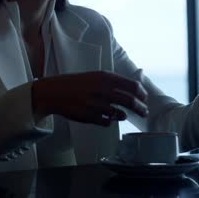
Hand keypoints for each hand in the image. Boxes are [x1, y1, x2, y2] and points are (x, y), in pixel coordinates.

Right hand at [32, 71, 148, 126]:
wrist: (54, 92)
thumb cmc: (74, 83)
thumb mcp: (94, 76)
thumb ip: (112, 82)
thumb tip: (132, 90)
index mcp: (105, 77)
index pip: (133, 86)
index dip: (142, 94)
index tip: (144, 98)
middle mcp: (102, 90)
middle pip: (131, 101)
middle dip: (141, 108)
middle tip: (143, 111)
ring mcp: (96, 104)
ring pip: (120, 114)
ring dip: (123, 115)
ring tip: (121, 114)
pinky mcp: (90, 116)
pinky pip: (107, 122)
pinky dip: (108, 121)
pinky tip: (104, 117)